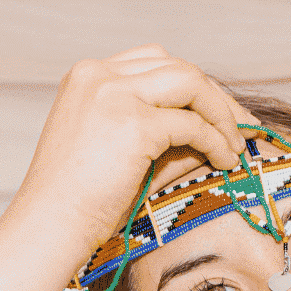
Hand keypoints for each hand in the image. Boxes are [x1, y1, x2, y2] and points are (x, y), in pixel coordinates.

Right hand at [13, 45, 257, 257]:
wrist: (48, 227)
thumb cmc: (79, 203)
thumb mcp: (120, 155)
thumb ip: (163, 138)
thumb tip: (215, 136)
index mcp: (88, 77)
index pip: (155, 63)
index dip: (193, 88)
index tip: (218, 115)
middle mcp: (99, 76)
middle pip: (178, 67)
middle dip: (217, 98)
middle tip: (242, 129)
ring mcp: (114, 94)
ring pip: (191, 82)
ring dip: (222, 113)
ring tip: (236, 146)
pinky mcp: (132, 123)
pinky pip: (193, 124)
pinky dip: (215, 141)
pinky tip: (225, 161)